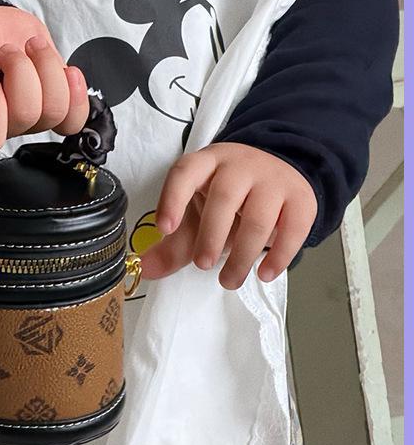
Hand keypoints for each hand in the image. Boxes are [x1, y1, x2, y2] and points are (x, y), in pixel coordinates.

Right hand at [0, 2, 88, 151]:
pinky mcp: (53, 104)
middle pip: (27, 116)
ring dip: (48, 69)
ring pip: (55, 111)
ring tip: (31, 47)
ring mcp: (30, 117)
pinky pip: (74, 118)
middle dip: (21, 72)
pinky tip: (66, 71)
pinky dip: (77, 93)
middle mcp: (2, 125)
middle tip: (6, 51)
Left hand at [141, 142, 317, 288]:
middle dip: (211, 235)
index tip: (164, 229)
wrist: (278, 172)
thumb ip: (172, 244)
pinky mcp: (301, 197)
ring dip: (243, 254)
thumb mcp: (197, 215)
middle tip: (203, 264)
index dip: (172, 199)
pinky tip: (264, 274)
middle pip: (224, 197)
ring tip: (229, 280)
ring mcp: (273, 179)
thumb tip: (143, 270)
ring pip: (258, 216)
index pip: (185, 173)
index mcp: (206, 164)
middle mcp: (239, 166)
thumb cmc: (228, 200)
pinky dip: (279, 255)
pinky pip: (294, 228)